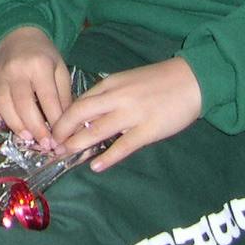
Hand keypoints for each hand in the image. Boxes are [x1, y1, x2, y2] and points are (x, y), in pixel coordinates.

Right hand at [0, 25, 71, 149]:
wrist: (19, 35)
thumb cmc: (44, 56)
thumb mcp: (60, 70)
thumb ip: (64, 97)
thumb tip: (68, 127)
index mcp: (39, 66)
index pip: (47, 98)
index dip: (55, 121)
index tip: (61, 139)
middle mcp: (16, 70)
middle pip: (23, 103)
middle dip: (35, 128)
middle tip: (45, 145)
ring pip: (2, 103)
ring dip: (15, 124)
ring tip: (27, 138)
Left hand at [49, 57, 201, 171]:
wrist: (192, 79)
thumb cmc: (158, 81)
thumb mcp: (127, 82)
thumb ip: (108, 96)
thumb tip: (88, 115)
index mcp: (110, 84)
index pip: (78, 102)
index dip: (62, 118)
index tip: (52, 131)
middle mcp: (116, 97)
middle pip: (80, 113)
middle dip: (62, 130)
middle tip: (52, 145)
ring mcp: (132, 114)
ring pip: (97, 130)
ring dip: (78, 144)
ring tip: (65, 155)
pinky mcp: (149, 129)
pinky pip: (124, 145)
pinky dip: (108, 157)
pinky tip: (95, 166)